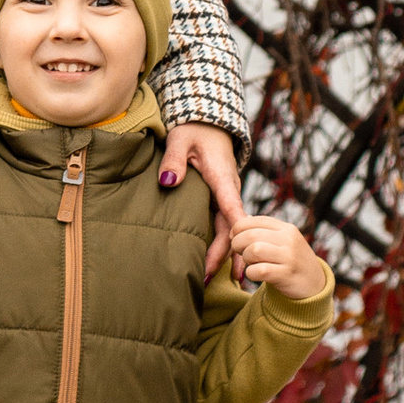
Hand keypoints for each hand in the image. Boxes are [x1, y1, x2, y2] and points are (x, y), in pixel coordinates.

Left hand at [159, 122, 243, 276]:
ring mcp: (225, 197)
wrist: (208, 123)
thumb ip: (173, 160)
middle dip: (224, 256)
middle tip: (206, 280)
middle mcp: (229, 192)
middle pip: (232, 230)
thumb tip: (168, 182)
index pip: (234, 213)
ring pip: (228, 231)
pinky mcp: (219, 199)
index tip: (234, 263)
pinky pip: (222, 225)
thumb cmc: (194, 130)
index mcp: (223, 180)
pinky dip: (219, 244)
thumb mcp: (181, 140)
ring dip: (223, 254)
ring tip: (209, 279)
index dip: (235, 240)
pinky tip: (211, 262)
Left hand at [227, 212, 329, 301]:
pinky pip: (259, 270)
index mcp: (286, 228)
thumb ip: (265, 231)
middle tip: (240, 252)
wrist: (315, 285)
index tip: (234, 237)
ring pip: (254, 250)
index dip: (238, 228)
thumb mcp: (284, 241)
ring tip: (251, 263)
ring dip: (246, 259)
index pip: (255, 220)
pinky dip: (251, 273)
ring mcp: (289, 257)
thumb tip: (242, 220)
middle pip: (250, 235)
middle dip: (238, 244)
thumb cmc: (292, 261)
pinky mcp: (286, 274)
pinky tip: (256, 274)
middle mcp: (289, 239)